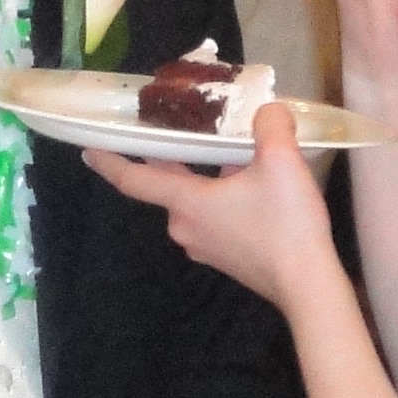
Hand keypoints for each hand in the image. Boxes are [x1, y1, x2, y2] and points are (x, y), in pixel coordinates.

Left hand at [84, 105, 342, 315]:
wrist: (308, 285)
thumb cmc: (285, 223)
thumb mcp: (281, 160)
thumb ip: (269, 124)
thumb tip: (267, 112)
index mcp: (187, 203)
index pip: (135, 181)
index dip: (110, 162)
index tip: (88, 151)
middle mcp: (185, 227)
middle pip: (167, 185)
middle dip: (171, 157)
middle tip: (176, 127)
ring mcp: (205, 247)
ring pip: (194, 200)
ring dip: (205, 176)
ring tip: (231, 151)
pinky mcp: (225, 258)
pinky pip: (212, 217)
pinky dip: (221, 196)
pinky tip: (252, 185)